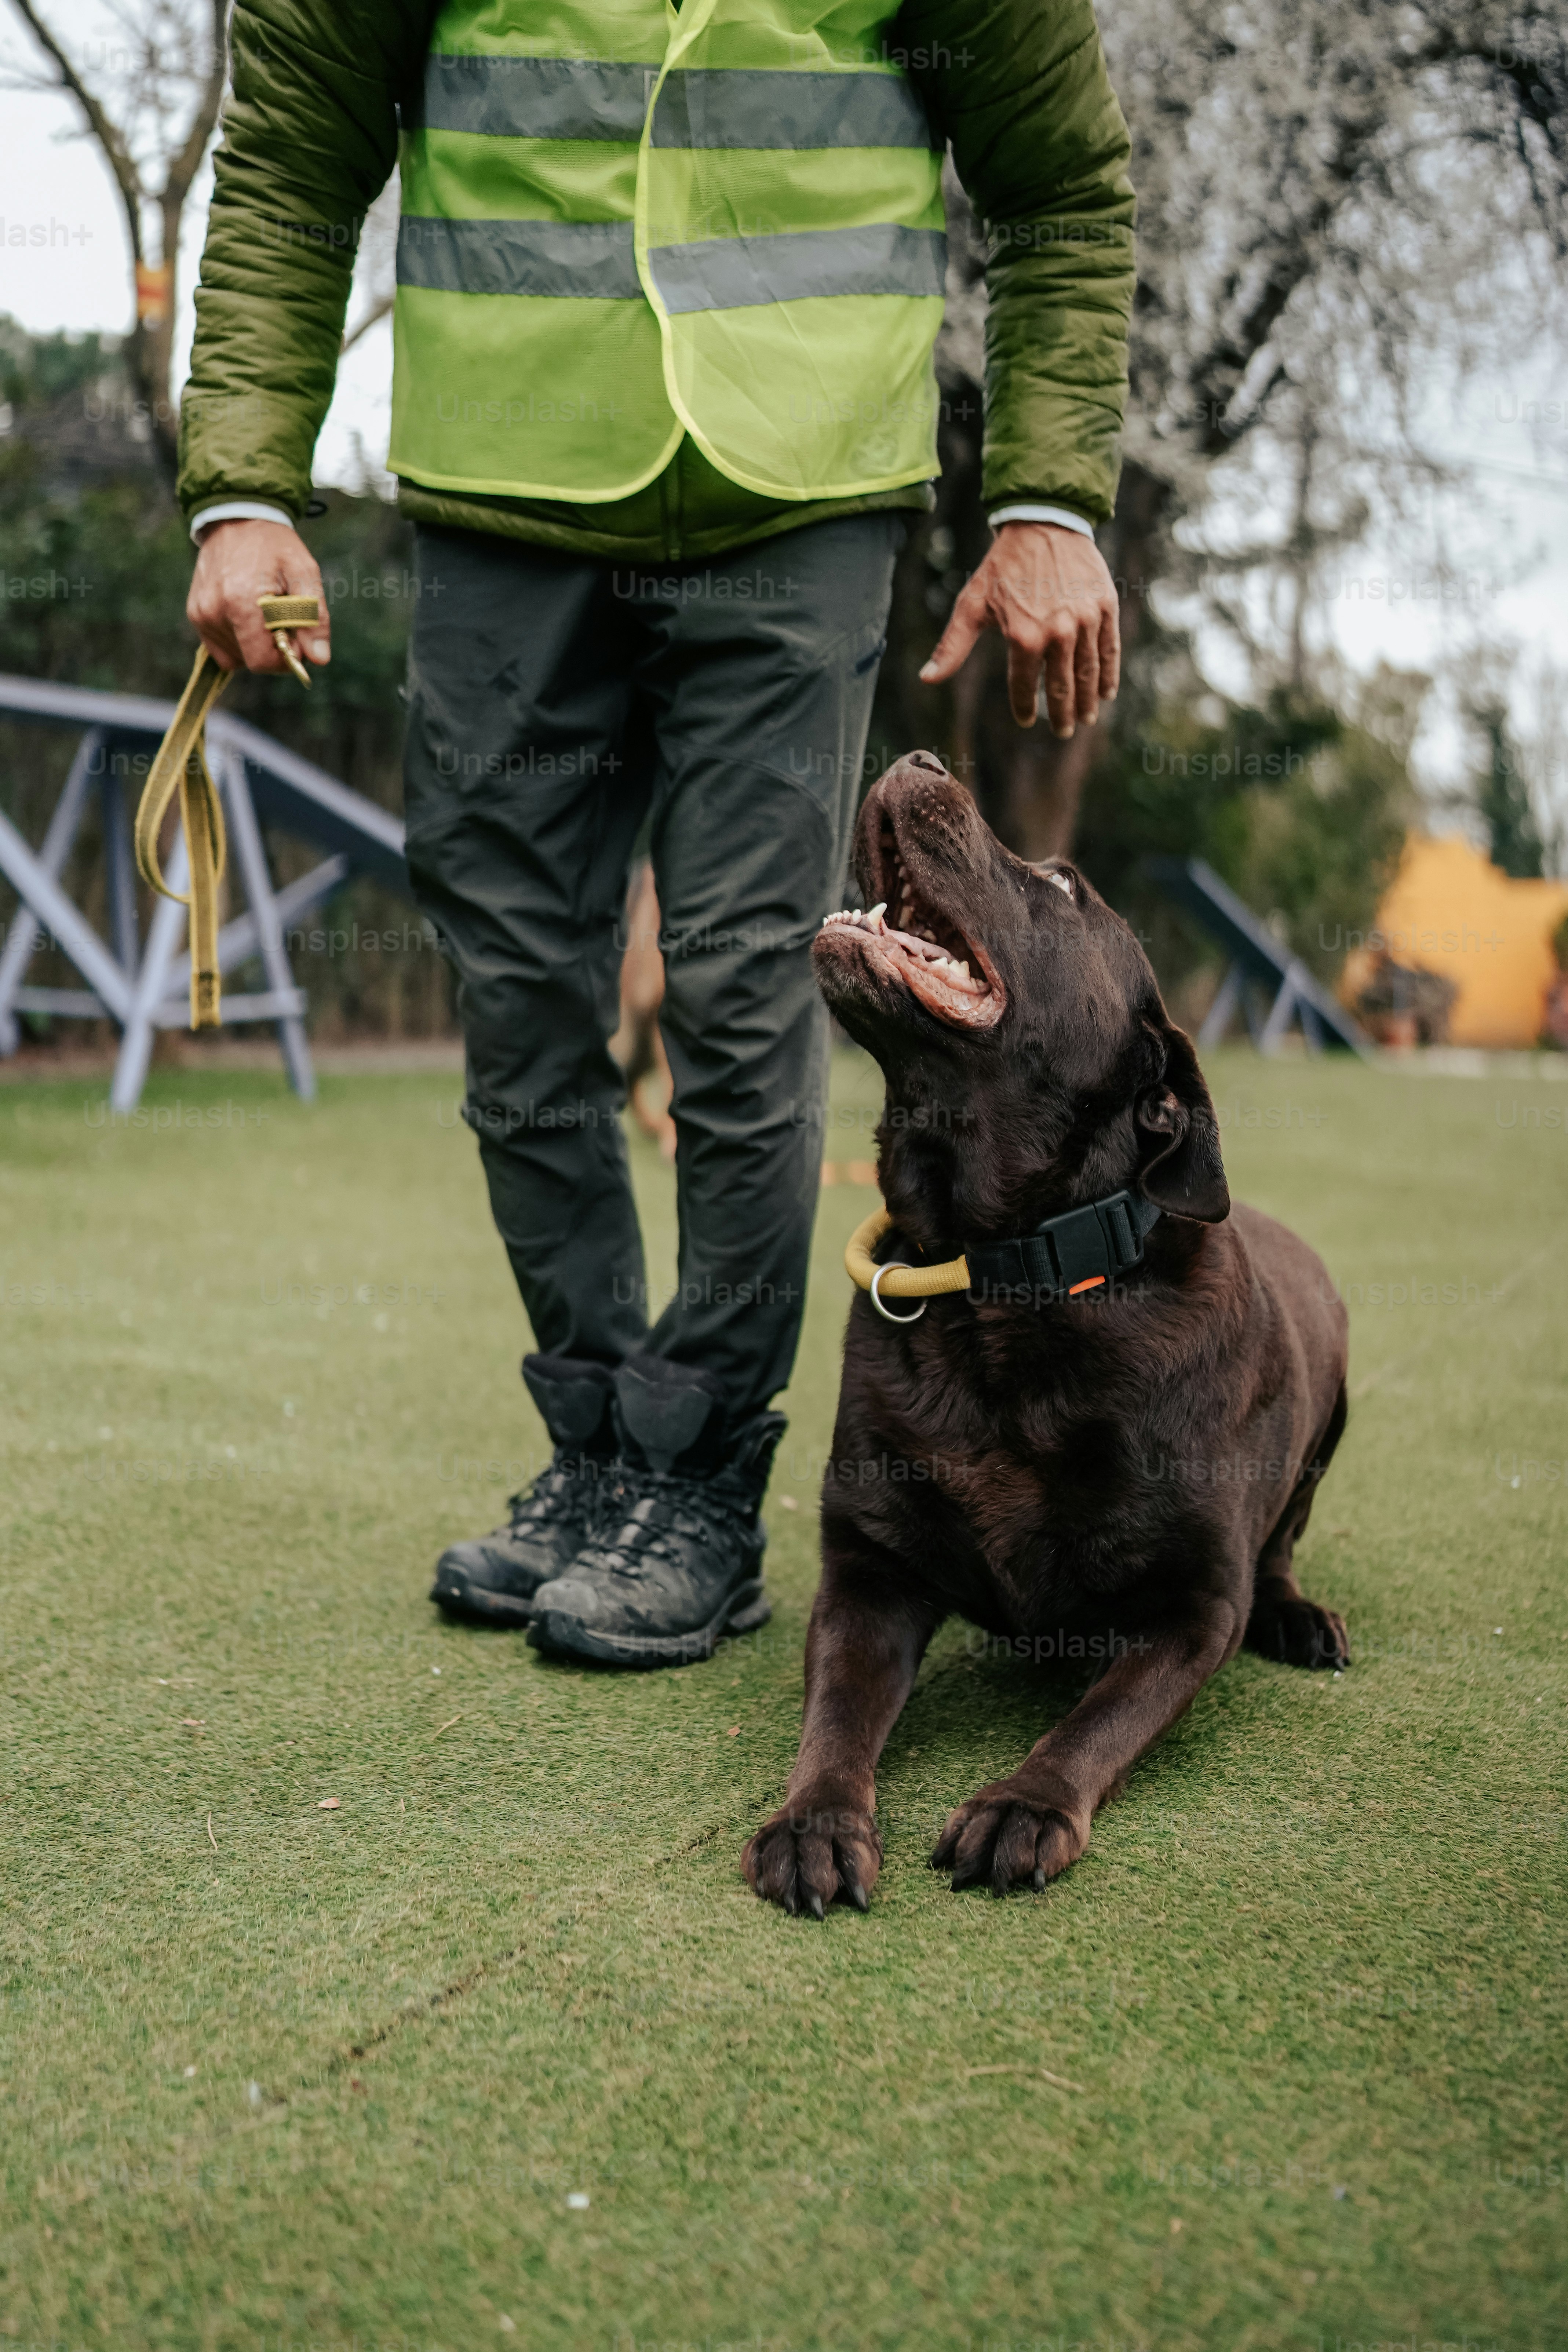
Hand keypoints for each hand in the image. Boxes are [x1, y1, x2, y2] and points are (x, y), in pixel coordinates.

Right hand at [187, 519, 330, 674]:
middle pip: (250, 661)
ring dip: (255, 644)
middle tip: (283, 620)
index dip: (286, 658)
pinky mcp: (195, 614)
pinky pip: (221, 648)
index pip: (262, 661)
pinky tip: (248, 615)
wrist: (237, 519)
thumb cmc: (275, 546)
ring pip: (236, 657)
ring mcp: (201, 614)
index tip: (297, 637)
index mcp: (241, 602)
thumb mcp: (304, 573)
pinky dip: (239, 640)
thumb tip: (319, 659)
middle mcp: (214, 611)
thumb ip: (313, 617)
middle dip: (273, 650)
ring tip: (264, 611)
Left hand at [920, 521, 1119, 736]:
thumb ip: (952, 646)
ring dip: (1087, 700)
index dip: (1025, 707)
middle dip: (1062, 714)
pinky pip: (1109, 649)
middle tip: (1063, 731)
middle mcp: (1058, 632)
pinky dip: (1108, 674)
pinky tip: (1106, 693)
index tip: (1025, 719)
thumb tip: (927, 678)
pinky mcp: (1105, 607)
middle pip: (1062, 687)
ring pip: (1088, 673)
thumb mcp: (972, 604)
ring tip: (1086, 718)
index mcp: (1023, 636)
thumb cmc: (1002, 567)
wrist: (1042, 523)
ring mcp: (1085, 620)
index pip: (1025, 686)